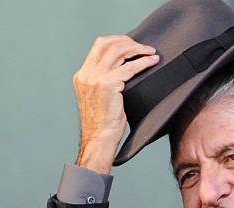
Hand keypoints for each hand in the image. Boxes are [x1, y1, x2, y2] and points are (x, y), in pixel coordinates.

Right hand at [72, 35, 158, 171]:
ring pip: (118, 51)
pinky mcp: (107, 84)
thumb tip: (123, 72)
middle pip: (107, 43)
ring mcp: (95, 78)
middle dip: (128, 42)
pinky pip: (129, 68)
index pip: (98, 46)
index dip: (117, 41)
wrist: (99, 140)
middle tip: (144, 48)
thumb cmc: (103, 125)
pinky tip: (152, 62)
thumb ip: (104, 83)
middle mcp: (86, 74)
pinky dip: (143, 63)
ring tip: (150, 53)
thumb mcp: (99, 99)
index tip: (132, 45)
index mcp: (82, 76)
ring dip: (137, 49)